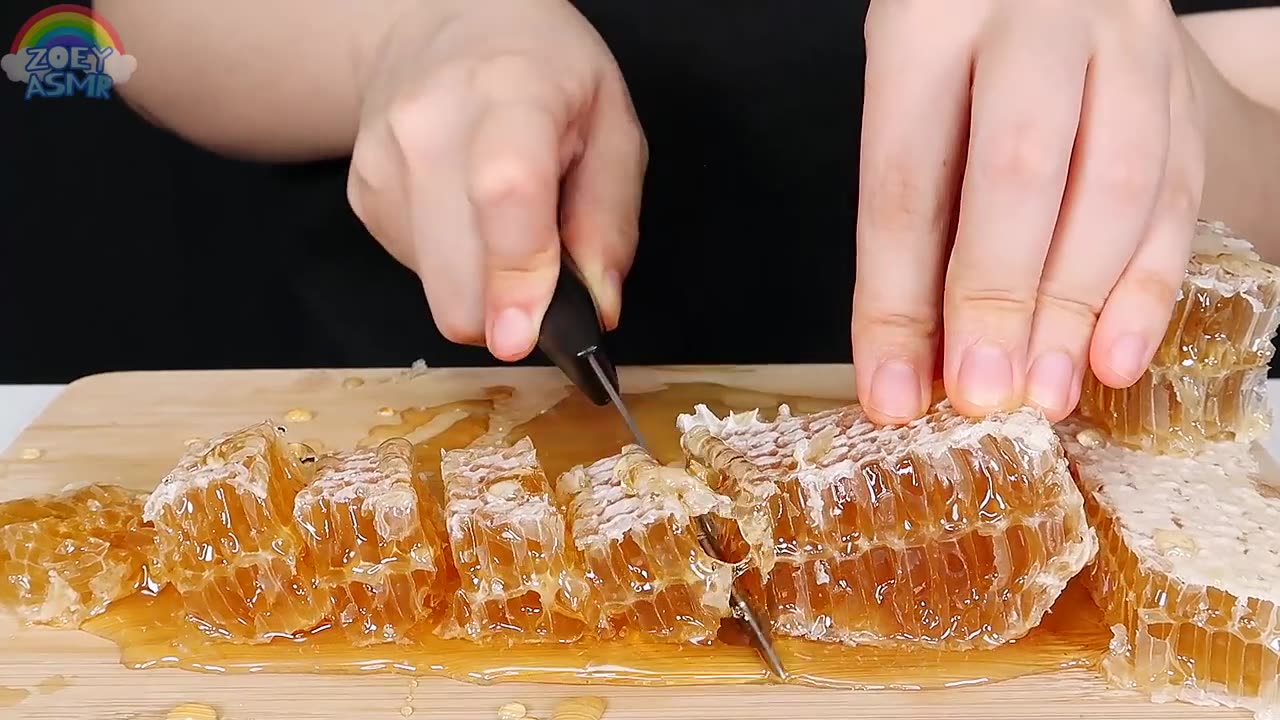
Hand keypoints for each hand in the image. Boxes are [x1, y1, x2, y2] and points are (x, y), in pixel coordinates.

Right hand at [347, 0, 646, 359]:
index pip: (504, 194)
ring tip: (502, 220)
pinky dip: (453, 266)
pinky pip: (416, 274)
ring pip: (437, 289)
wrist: (444, 25)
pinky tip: (467, 214)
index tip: (521, 338)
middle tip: (542, 279)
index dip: (515, 277)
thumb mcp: (611, 125)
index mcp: (510, 95)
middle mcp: (429, 126)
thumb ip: (609, 220)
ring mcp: (383, 162)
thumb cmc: (542, 70)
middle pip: (455, 273)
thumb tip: (598, 305)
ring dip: (481, 284)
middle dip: (506, 307)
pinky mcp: (363, 196)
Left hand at [853, 0, 1203, 422]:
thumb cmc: (953, 35)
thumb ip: (911, 213)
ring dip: (1080, 306)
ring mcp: (1122, 37)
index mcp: (930, 19)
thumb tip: (908, 361)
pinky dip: (1147, 282)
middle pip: (1018, 172)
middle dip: (999, 302)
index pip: (906, 178)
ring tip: (1046, 391)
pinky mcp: (1177, 73)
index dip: (897, 301)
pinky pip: (1176, 185)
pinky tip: (1114, 352)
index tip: (891, 392)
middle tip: (984, 396)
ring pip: (1117, 182)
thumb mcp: (907, 92)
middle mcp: (1035, 16)